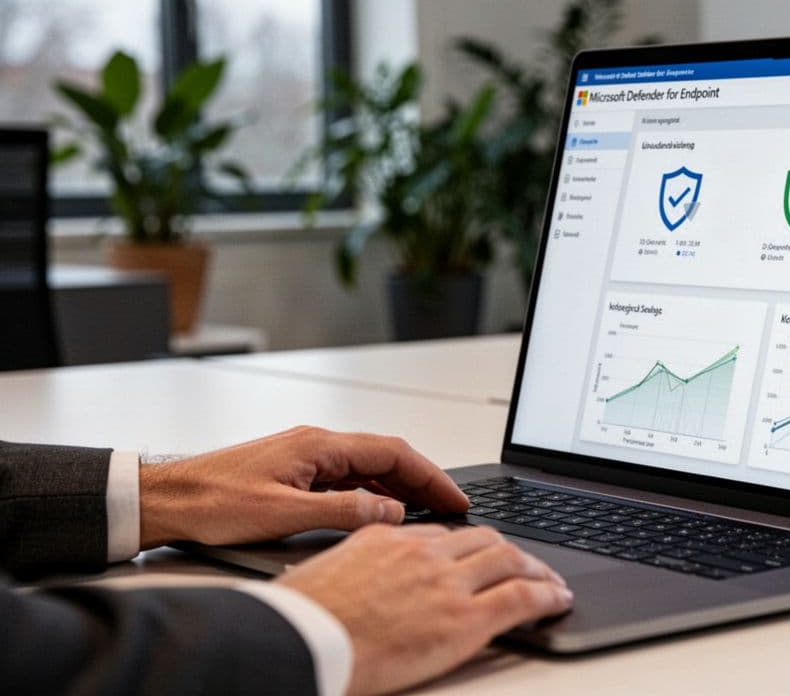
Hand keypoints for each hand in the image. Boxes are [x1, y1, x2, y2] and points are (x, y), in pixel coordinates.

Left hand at [138, 425, 468, 548]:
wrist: (164, 500)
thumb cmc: (211, 502)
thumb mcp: (284, 514)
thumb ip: (344, 511)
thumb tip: (392, 513)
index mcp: (319, 445)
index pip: (393, 453)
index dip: (430, 476)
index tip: (455, 497)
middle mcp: (316, 444)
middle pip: (387, 457)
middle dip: (424, 481)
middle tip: (452, 507)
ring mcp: (305, 456)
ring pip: (369, 467)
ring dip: (401, 488)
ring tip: (426, 513)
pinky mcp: (294, 472)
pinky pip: (349, 477)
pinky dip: (375, 493)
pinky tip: (380, 513)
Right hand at [277, 524, 572, 695]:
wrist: (298, 646)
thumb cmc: (300, 622)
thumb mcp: (325, 575)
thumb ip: (358, 566)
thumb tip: (359, 577)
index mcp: (387, 540)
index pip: (445, 534)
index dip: (471, 546)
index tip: (481, 554)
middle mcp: (423, 553)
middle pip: (485, 540)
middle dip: (510, 552)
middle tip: (526, 565)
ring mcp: (447, 583)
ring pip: (511, 561)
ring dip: (537, 570)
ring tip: (550, 581)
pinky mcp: (465, 619)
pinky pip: (522, 596)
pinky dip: (548, 594)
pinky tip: (557, 599)